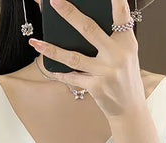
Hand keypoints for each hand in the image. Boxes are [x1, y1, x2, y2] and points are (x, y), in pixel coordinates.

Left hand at [28, 0, 144, 119]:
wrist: (130, 108)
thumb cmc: (126, 79)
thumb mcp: (127, 55)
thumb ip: (113, 39)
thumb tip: (84, 25)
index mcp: (127, 42)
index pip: (120, 15)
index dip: (114, 0)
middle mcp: (117, 55)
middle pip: (89, 30)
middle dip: (69, 14)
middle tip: (55, 2)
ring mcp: (105, 72)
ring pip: (73, 57)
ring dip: (51, 49)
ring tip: (35, 42)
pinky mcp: (96, 87)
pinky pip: (73, 77)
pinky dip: (60, 73)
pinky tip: (50, 68)